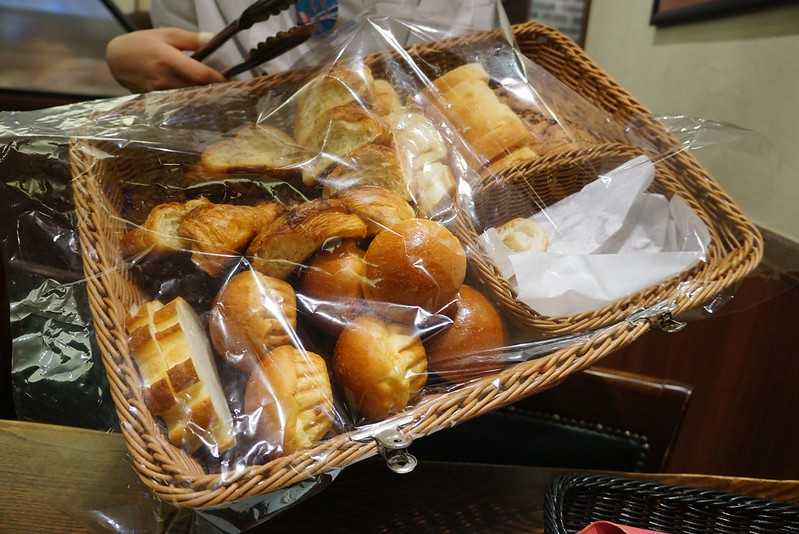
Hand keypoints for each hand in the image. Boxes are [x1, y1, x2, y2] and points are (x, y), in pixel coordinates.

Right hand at [106, 28, 224, 92]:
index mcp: (167, 59)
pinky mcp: (155, 102)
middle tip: (229, 91)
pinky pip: (178, 104)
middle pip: (197, 90)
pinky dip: (190, 102)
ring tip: (218, 97)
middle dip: (213, 91)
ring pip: (188, 99)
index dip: (218, 80)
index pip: (200, 75)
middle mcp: (164, 79)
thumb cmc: (143, 43)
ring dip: (203, 99)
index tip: (232, 82)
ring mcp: (159, 93)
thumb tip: (213, 39)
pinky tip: (200, 102)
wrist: (116, 59)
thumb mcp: (166, 34)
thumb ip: (191, 39)